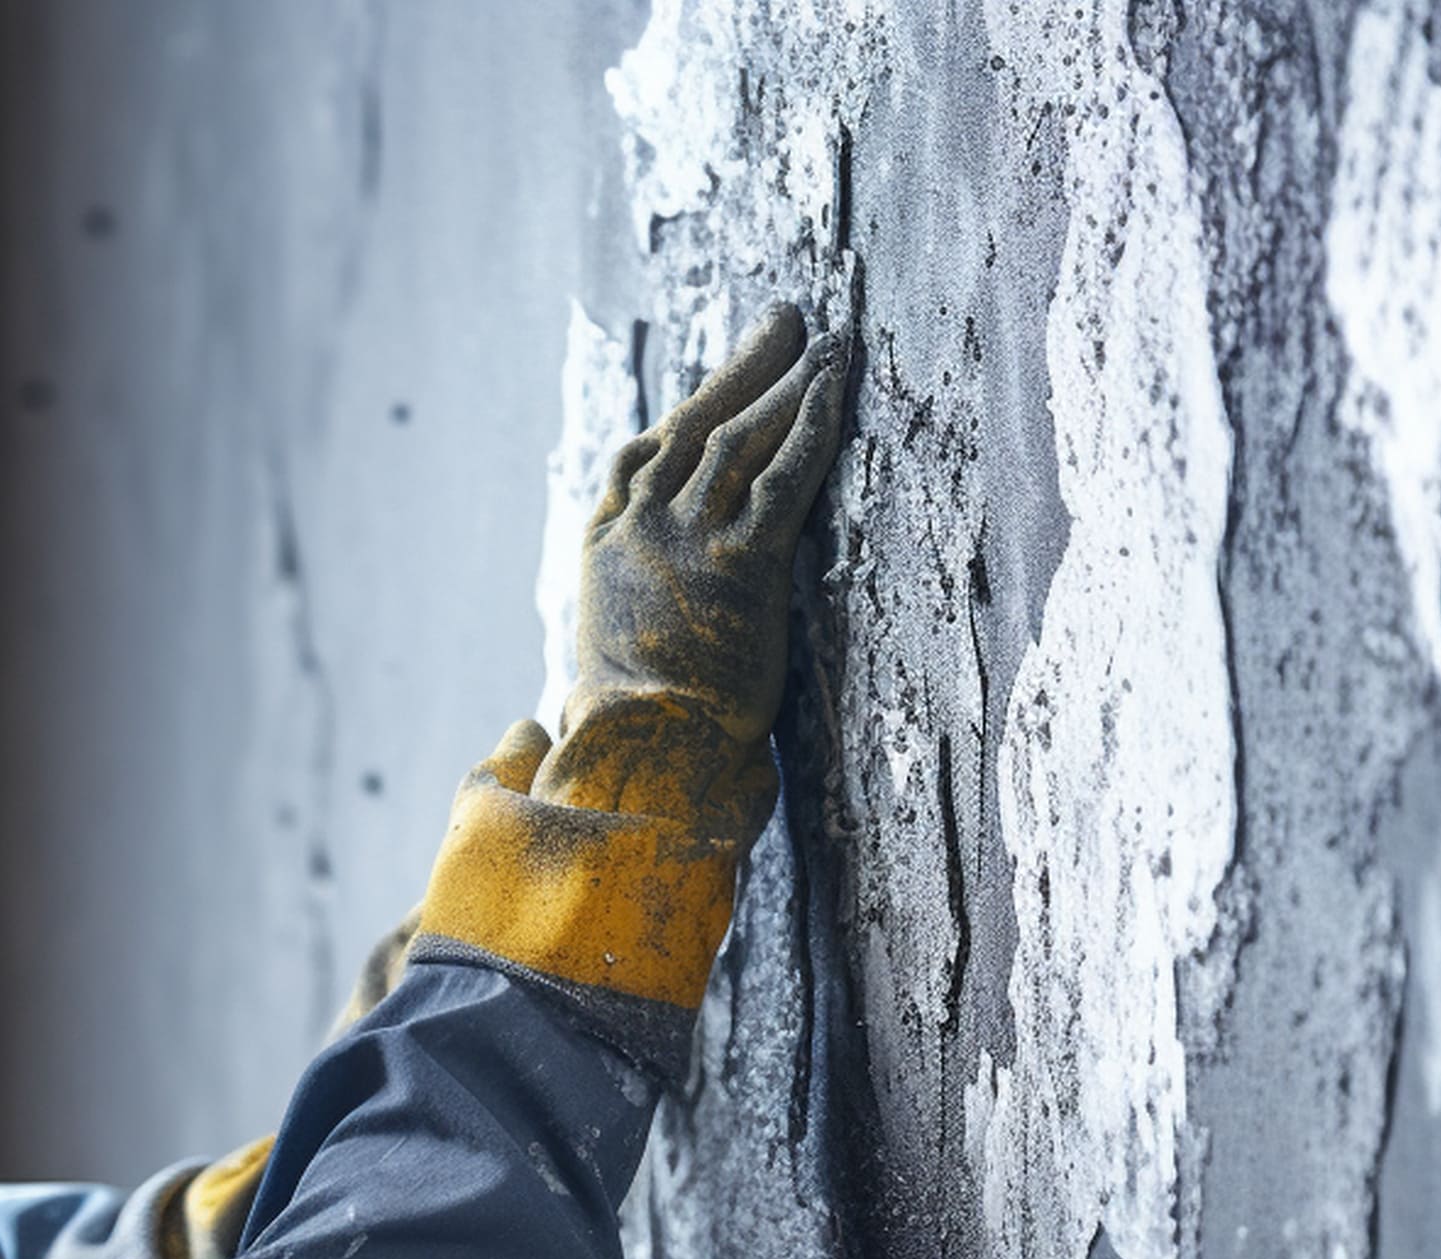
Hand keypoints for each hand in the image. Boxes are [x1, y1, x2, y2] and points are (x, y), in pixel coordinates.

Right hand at [547, 303, 844, 783]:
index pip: (641, 461)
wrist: (640, 754)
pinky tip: (838, 388)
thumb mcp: (605, 658)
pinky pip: (785, 477)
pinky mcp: (742, 564)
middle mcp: (640, 531)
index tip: (718, 386)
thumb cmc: (627, 727)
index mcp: (602, 551)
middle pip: (696, 429)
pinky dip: (814, 425)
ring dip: (789, 383)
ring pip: (742, 441)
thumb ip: (626, 616)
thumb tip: (635, 629)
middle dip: (743, 370)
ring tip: (829, 345)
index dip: (683, 415)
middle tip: (783, 323)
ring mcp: (689, 543)